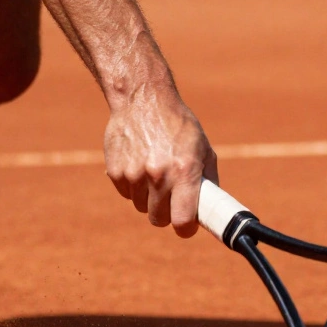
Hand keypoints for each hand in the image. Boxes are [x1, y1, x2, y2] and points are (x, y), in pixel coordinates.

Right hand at [103, 88, 217, 237]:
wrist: (142, 98)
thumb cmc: (178, 125)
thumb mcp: (203, 148)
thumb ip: (208, 182)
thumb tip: (211, 211)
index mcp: (184, 171)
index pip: (183, 221)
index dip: (186, 228)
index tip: (187, 226)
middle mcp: (158, 175)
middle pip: (159, 219)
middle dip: (167, 213)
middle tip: (171, 197)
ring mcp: (134, 174)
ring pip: (141, 207)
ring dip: (148, 198)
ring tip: (154, 172)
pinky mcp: (115, 171)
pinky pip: (126, 193)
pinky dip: (133, 186)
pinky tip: (138, 163)